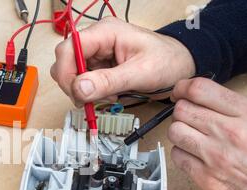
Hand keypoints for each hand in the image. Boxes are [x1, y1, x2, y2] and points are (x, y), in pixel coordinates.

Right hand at [50, 17, 195, 105]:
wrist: (181, 65)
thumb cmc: (168, 61)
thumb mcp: (140, 73)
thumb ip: (108, 81)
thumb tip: (78, 88)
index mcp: (105, 32)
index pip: (68, 48)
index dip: (66, 72)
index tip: (76, 93)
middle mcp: (97, 40)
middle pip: (65, 61)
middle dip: (73, 84)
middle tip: (89, 100)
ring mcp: (97, 53)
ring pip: (71, 73)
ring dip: (82, 90)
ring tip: (106, 96)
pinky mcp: (100, 65)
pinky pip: (83, 81)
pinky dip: (90, 93)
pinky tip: (109, 94)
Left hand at [169, 78, 246, 189]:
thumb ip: (237, 108)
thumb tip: (208, 97)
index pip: (201, 89)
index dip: (183, 87)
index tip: (180, 92)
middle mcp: (229, 132)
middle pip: (182, 109)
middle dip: (181, 111)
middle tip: (187, 117)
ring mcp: (215, 156)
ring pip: (175, 131)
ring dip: (179, 132)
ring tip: (190, 137)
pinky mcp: (206, 178)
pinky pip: (177, 156)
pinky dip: (182, 154)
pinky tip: (193, 155)